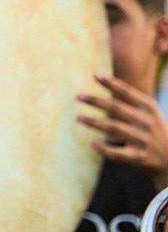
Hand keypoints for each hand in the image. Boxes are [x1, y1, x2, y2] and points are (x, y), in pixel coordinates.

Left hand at [77, 73, 167, 189]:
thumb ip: (131, 100)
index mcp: (148, 108)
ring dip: (94, 122)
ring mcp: (142, 139)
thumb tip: (106, 82)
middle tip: (78, 96)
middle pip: (116, 108)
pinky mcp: (138, 156)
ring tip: (78, 117)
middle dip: (96, 101)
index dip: (111, 83)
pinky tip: (92, 143)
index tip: (95, 75)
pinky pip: (117, 153)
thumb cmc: (152, 129)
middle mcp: (146, 122)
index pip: (127, 92)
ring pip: (113, 128)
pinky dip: (104, 148)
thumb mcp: (149, 112)